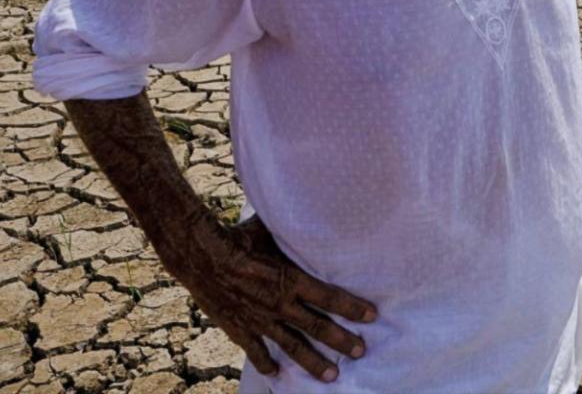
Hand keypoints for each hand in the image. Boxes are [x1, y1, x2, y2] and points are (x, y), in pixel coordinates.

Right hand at [166, 213, 377, 382]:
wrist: (202, 256)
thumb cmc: (241, 237)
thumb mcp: (274, 231)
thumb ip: (296, 234)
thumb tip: (319, 212)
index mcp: (292, 279)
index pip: (330, 297)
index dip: (353, 307)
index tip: (372, 316)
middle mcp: (280, 304)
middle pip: (318, 327)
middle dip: (342, 341)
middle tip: (361, 352)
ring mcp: (260, 320)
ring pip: (292, 347)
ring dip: (314, 362)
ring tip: (332, 376)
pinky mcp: (239, 328)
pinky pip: (256, 351)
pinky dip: (266, 364)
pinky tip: (275, 375)